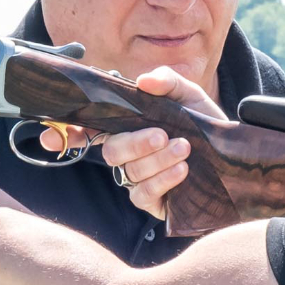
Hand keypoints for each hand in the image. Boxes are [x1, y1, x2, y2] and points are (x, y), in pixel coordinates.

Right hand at [43, 67, 224, 220]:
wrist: (236, 157)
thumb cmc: (206, 124)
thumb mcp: (190, 96)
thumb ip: (168, 82)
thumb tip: (143, 81)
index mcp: (128, 127)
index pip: (87, 130)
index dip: (64, 134)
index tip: (48, 136)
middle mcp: (128, 155)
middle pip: (110, 151)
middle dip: (134, 142)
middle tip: (162, 134)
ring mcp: (138, 180)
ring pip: (128, 172)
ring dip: (155, 159)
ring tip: (184, 148)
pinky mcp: (153, 202)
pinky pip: (144, 194)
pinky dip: (162, 180)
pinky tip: (182, 170)